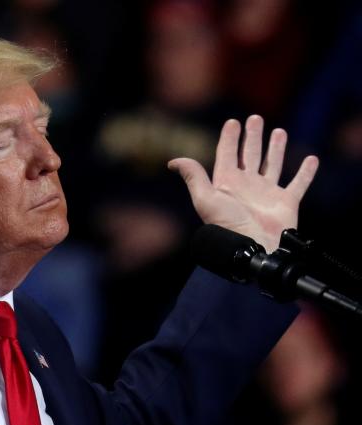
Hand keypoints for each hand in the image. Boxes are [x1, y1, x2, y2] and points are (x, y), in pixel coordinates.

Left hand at [168, 115, 318, 251]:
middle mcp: (247, 185)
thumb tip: (173, 161)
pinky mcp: (286, 202)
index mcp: (227, 183)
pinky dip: (306, 172)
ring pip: (273, 164)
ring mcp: (267, 193)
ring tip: (279, 132)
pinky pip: (298, 183)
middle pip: (250, 154)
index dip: (229, 138)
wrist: (253, 247)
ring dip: (276, 148)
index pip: (227, 154)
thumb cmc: (227, 224)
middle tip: (255, 118)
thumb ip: (193, 177)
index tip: (232, 121)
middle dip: (253, 136)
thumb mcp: (205, 198)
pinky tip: (311, 159)